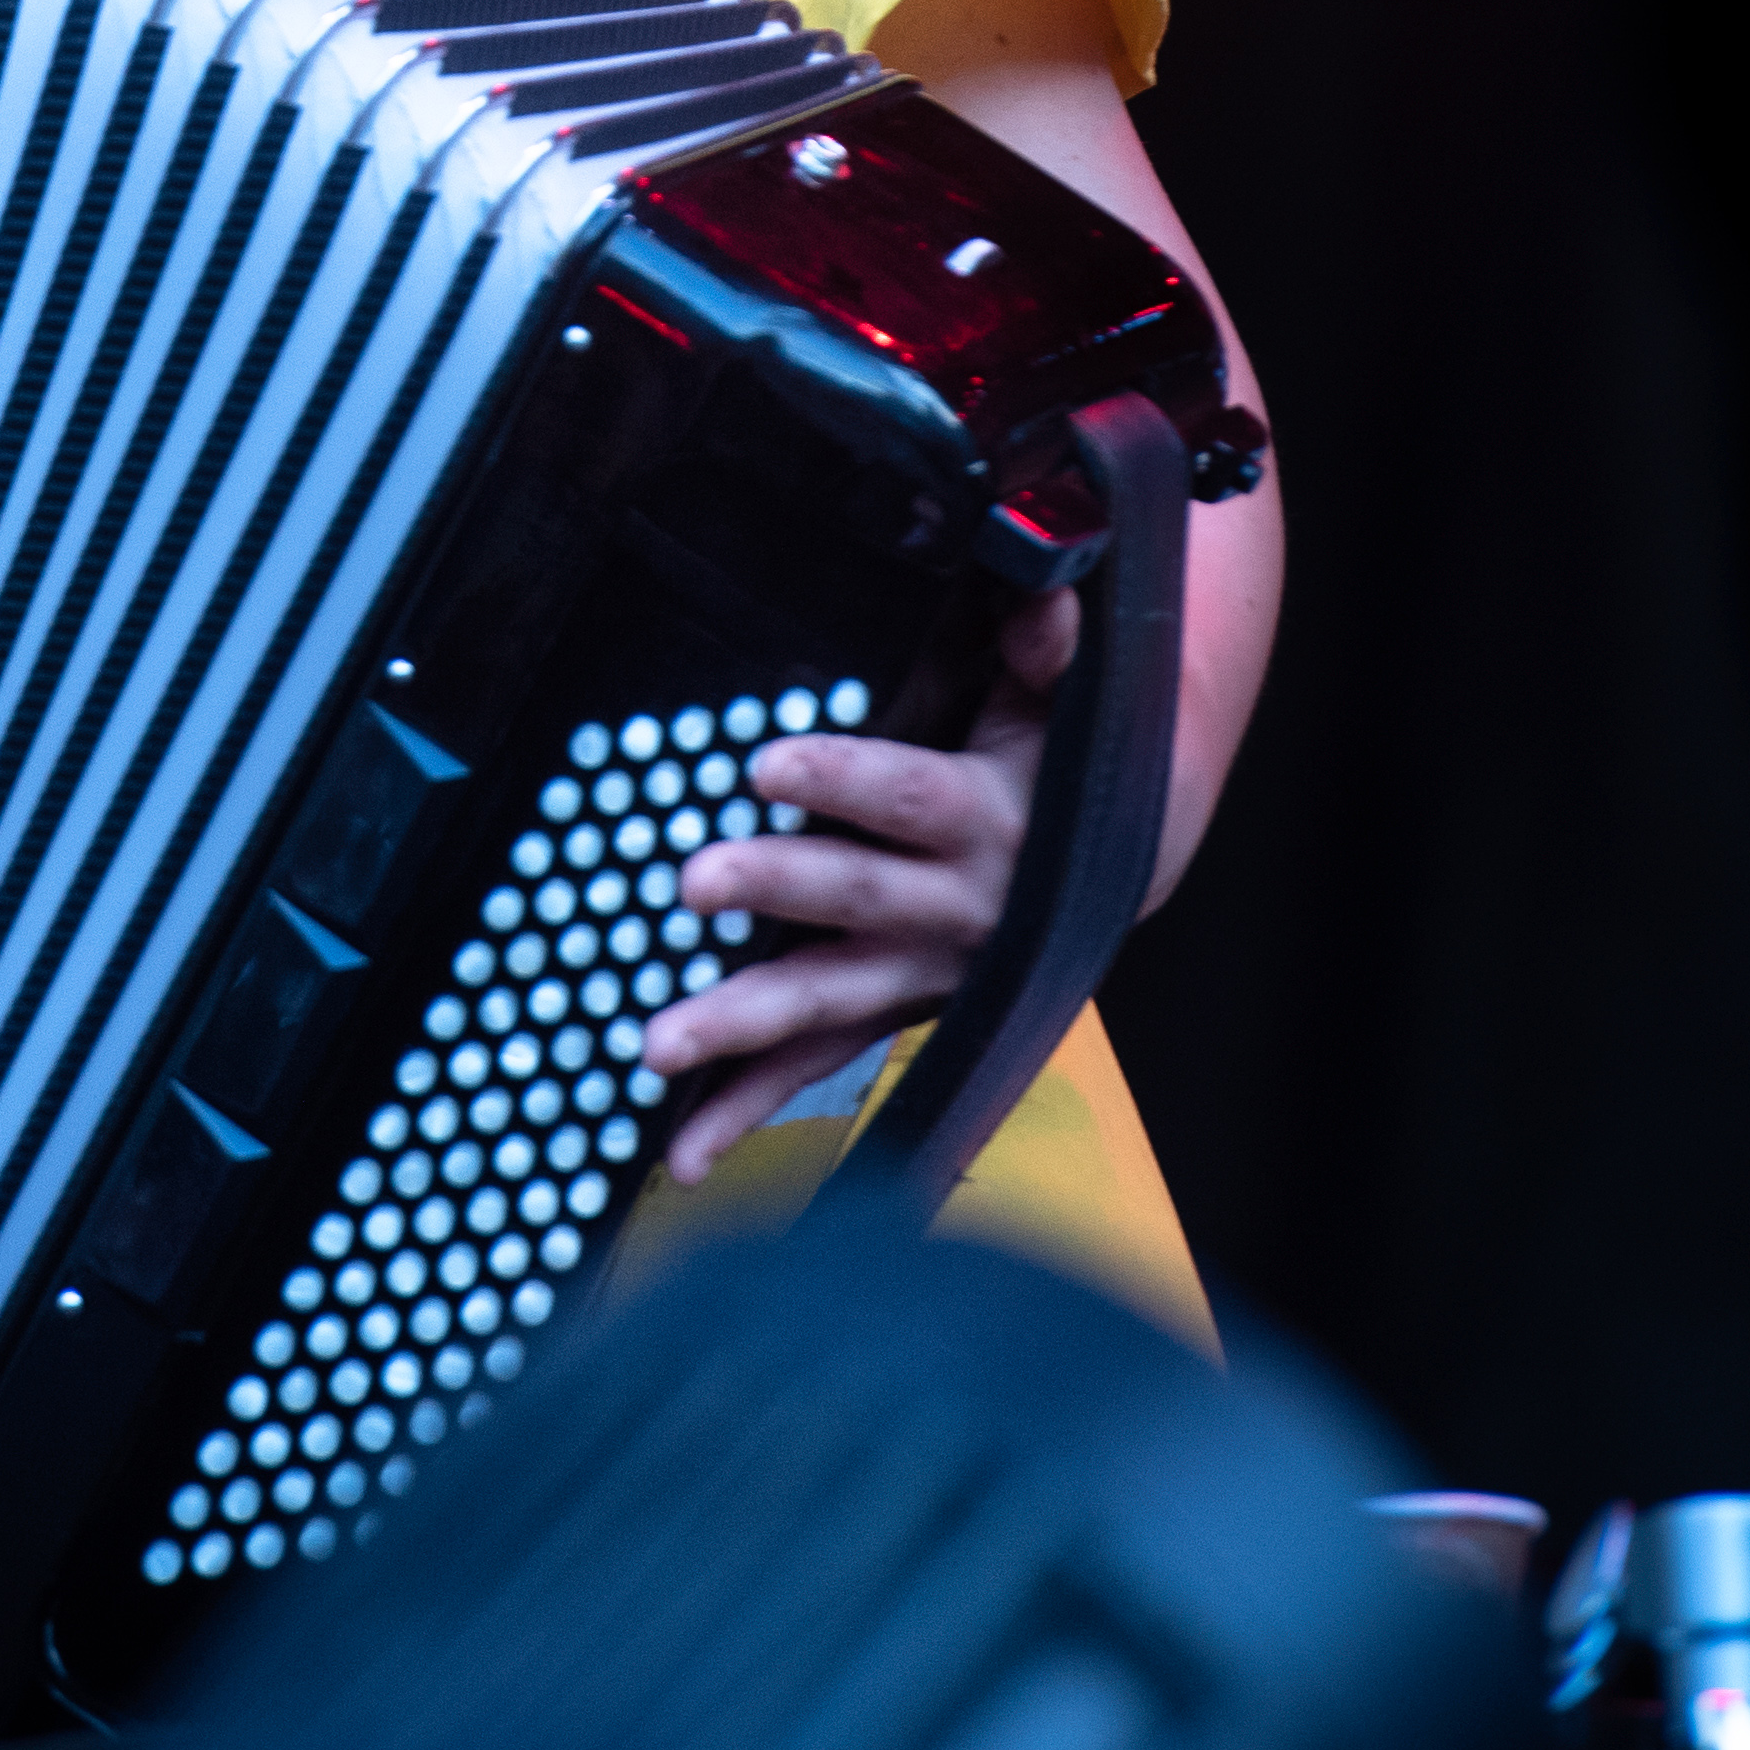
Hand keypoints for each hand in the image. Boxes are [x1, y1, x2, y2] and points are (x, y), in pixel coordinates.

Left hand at [633, 589, 1074, 1183]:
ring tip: (650, 1044)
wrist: (1099, 880)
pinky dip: (744, 1116)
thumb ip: (1040, 654)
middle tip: (690, 879)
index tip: (761, 763)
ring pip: (820, 1005)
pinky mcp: (886, 1022)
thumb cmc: (1046, 768)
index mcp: (984, 822)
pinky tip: (674, 1156)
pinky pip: (811, 1074)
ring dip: (736, 1027)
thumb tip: (1039, 593)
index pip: (908, 796)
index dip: (839, 778)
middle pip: (853, 900)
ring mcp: (914, 980)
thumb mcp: (1054, 707)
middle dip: (773, 892)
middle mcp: (951, 913)